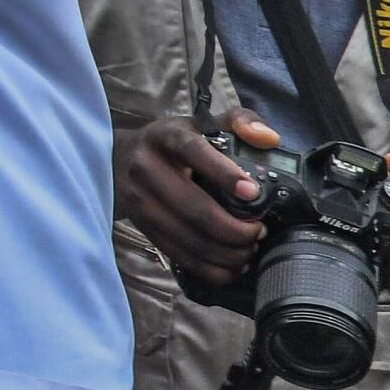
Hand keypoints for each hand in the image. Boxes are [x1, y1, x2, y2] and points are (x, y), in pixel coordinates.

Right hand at [121, 111, 275, 288]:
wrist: (121, 159)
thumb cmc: (174, 143)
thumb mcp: (202, 124)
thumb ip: (239, 122)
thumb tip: (269, 139)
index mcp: (167, 137)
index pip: (193, 152)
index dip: (224, 173)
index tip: (252, 193)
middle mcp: (147, 168)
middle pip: (194, 208)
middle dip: (234, 228)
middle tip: (259, 231)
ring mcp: (141, 200)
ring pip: (188, 237)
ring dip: (226, 252)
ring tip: (249, 250)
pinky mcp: (142, 226)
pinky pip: (179, 255)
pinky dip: (210, 267)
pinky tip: (231, 266)